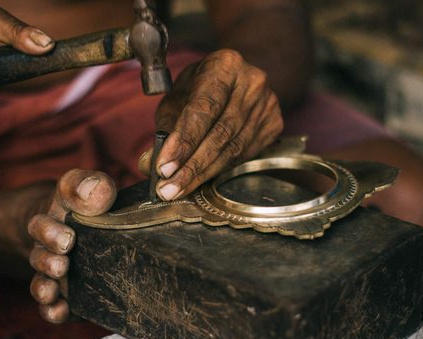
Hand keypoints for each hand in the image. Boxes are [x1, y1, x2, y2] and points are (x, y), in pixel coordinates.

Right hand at [28, 169, 115, 323]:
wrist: (78, 223)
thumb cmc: (82, 203)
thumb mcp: (82, 186)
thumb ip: (88, 184)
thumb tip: (98, 191)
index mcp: (51, 219)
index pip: (41, 224)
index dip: (49, 233)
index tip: (68, 238)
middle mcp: (47, 247)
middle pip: (40, 256)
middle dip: (48, 262)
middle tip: (63, 264)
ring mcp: (54, 270)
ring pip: (42, 283)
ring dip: (45, 288)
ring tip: (54, 291)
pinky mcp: (65, 291)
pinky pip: (52, 305)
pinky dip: (53, 311)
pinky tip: (61, 311)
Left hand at [153, 49, 282, 200]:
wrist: (236, 81)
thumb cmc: (201, 89)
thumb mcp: (177, 100)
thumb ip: (164, 130)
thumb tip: (147, 165)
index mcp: (225, 65)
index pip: (203, 109)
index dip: (183, 141)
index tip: (164, 168)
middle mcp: (252, 82)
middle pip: (220, 133)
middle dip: (191, 166)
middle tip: (168, 188)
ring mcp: (267, 104)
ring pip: (233, 149)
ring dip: (203, 174)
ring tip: (178, 189)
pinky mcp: (274, 123)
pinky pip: (244, 155)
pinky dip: (219, 171)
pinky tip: (200, 180)